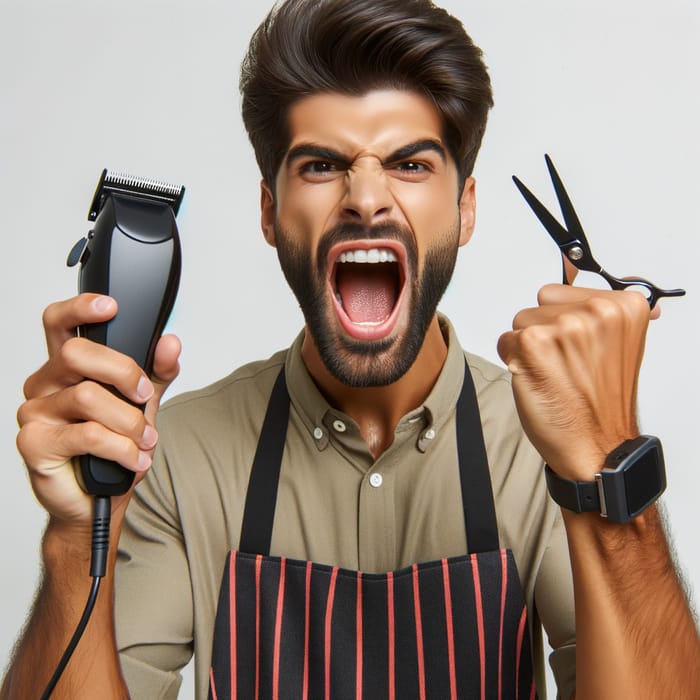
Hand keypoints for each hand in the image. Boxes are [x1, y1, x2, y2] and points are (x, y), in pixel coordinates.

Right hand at [16, 294, 180, 529]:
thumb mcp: (142, 403)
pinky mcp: (34, 443)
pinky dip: (121, 447)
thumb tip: (170, 343)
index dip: (80, 308)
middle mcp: (45, 384)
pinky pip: (87, 434)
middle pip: (78, 353)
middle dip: (123, 372)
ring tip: (144, 440)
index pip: (60, 323)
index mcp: (67, 367)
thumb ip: (156, 372)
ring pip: (88, 397)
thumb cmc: (113, 447)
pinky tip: (133, 458)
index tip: (111, 306)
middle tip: (143, 395)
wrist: (99, 498)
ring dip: (129, 421)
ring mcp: (34, 412)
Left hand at [497, 284, 651, 480]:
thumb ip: (597, 310)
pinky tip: (539, 380)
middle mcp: (598, 311)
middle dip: (544, 332)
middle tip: (566, 365)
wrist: (595, 446)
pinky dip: (513, 361)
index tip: (579, 350)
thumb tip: (576, 271)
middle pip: (540, 302)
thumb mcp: (613, 344)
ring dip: (528, 348)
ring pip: (521, 321)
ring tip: (554, 374)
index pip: (562, 291)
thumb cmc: (599, 402)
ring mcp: (566, 326)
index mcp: (624, 305)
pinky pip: (505, 340)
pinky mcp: (535, 344)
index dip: (561, 321)